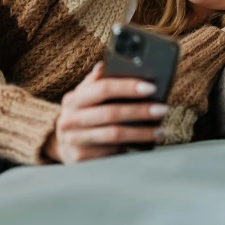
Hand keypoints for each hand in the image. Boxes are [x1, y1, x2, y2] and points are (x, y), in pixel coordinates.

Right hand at [43, 61, 168, 163]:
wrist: (62, 145)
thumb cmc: (82, 115)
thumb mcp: (85, 97)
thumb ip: (97, 81)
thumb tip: (106, 64)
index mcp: (73, 99)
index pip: (103, 88)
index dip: (128, 87)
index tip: (151, 87)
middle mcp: (69, 120)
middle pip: (111, 113)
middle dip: (140, 111)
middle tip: (162, 109)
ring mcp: (73, 142)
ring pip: (114, 135)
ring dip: (142, 133)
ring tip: (161, 130)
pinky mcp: (80, 160)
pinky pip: (112, 153)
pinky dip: (131, 149)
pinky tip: (145, 146)